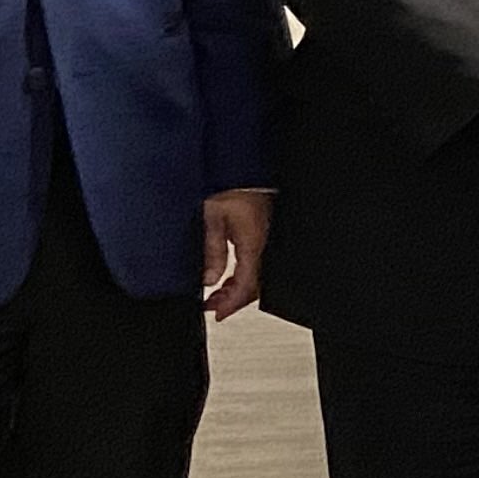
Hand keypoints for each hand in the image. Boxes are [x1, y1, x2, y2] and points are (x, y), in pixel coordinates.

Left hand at [200, 190, 270, 319]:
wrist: (242, 164)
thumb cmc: (230, 183)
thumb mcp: (212, 218)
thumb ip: (212, 251)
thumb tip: (210, 278)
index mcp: (255, 242)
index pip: (246, 285)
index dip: (231, 304)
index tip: (217, 313)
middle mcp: (266, 242)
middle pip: (255, 285)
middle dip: (233, 300)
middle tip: (213, 305)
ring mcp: (268, 237)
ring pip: (258, 275)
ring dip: (238, 288)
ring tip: (218, 293)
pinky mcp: (265, 231)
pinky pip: (258, 262)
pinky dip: (243, 274)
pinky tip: (230, 275)